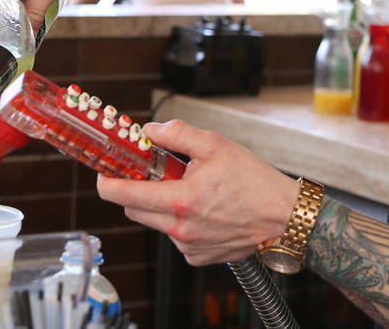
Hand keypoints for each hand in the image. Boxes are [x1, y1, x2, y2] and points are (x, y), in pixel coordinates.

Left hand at [97, 120, 299, 265]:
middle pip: (135, 210)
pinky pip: (175, 236)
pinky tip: (205, 210)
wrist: (283, 216)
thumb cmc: (254, 181)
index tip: (104, 172)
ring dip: (163, 206)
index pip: (123, 195)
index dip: (107, 182)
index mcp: (181, 200)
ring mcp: (188, 246)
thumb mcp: (216, 145)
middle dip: (139, 191)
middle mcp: (180, 229)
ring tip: (193, 191)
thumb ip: (178, 134)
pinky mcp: (198, 257)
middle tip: (158, 174)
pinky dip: (181, 222)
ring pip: (156, 223)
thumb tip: (150, 131)